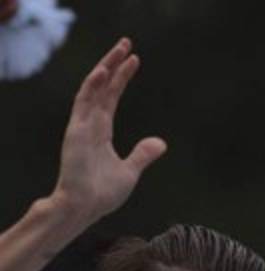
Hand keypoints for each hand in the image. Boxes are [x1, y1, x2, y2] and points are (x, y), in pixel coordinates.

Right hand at [51, 38, 166, 225]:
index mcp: (101, 130)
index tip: (134, 60)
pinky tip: (103, 71)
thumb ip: (142, 154)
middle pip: (103, 86)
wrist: (85, 207)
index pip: (112, 96)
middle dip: (114, 64)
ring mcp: (82, 126)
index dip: (122, 77)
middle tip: (127, 42)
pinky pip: (83, 104)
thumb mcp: (130, 171)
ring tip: (119, 50)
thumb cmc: (102, 193)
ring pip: (93, 89)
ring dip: (105, 68)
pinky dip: (93, 86)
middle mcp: (90, 123)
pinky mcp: (76, 132)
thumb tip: (161, 143)